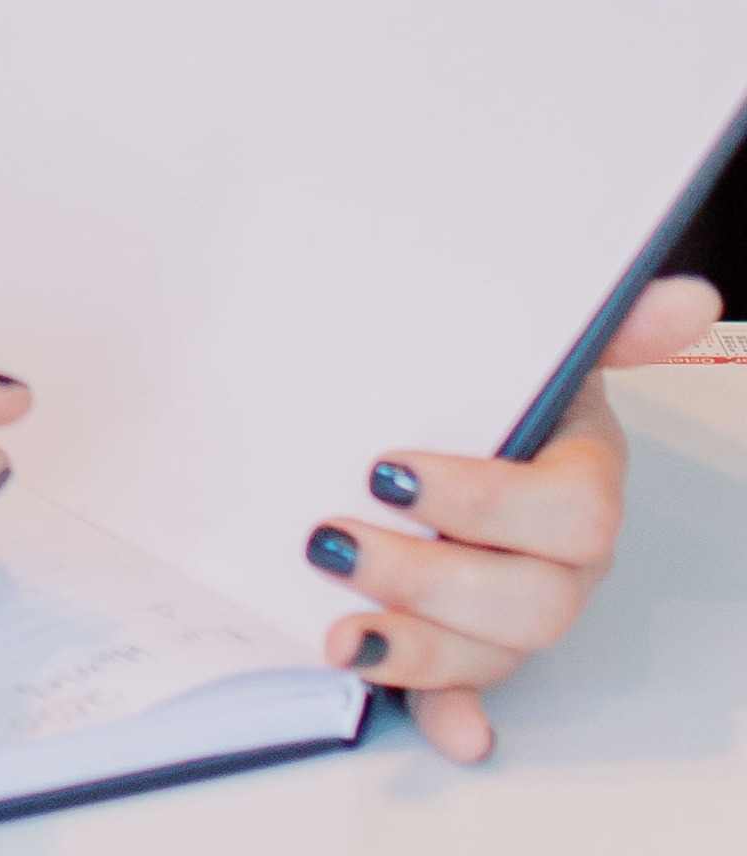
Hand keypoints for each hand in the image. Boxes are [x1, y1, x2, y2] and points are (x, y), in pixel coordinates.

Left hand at [308, 272, 719, 761]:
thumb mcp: (529, 341)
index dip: (486, 503)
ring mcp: (514, 605)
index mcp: (578, 477)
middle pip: (531, 602)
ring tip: (345, 637)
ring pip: (498, 656)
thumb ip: (603, 323)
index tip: (389, 468)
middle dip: (432, 581)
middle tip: (336, 543)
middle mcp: (559, 556)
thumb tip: (687, 294)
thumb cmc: (483, 374)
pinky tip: (440, 729)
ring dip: (425, 655)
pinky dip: (453, 716)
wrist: (432, 397)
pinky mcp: (468, 643)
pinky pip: (473, 697)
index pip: (570, 512)